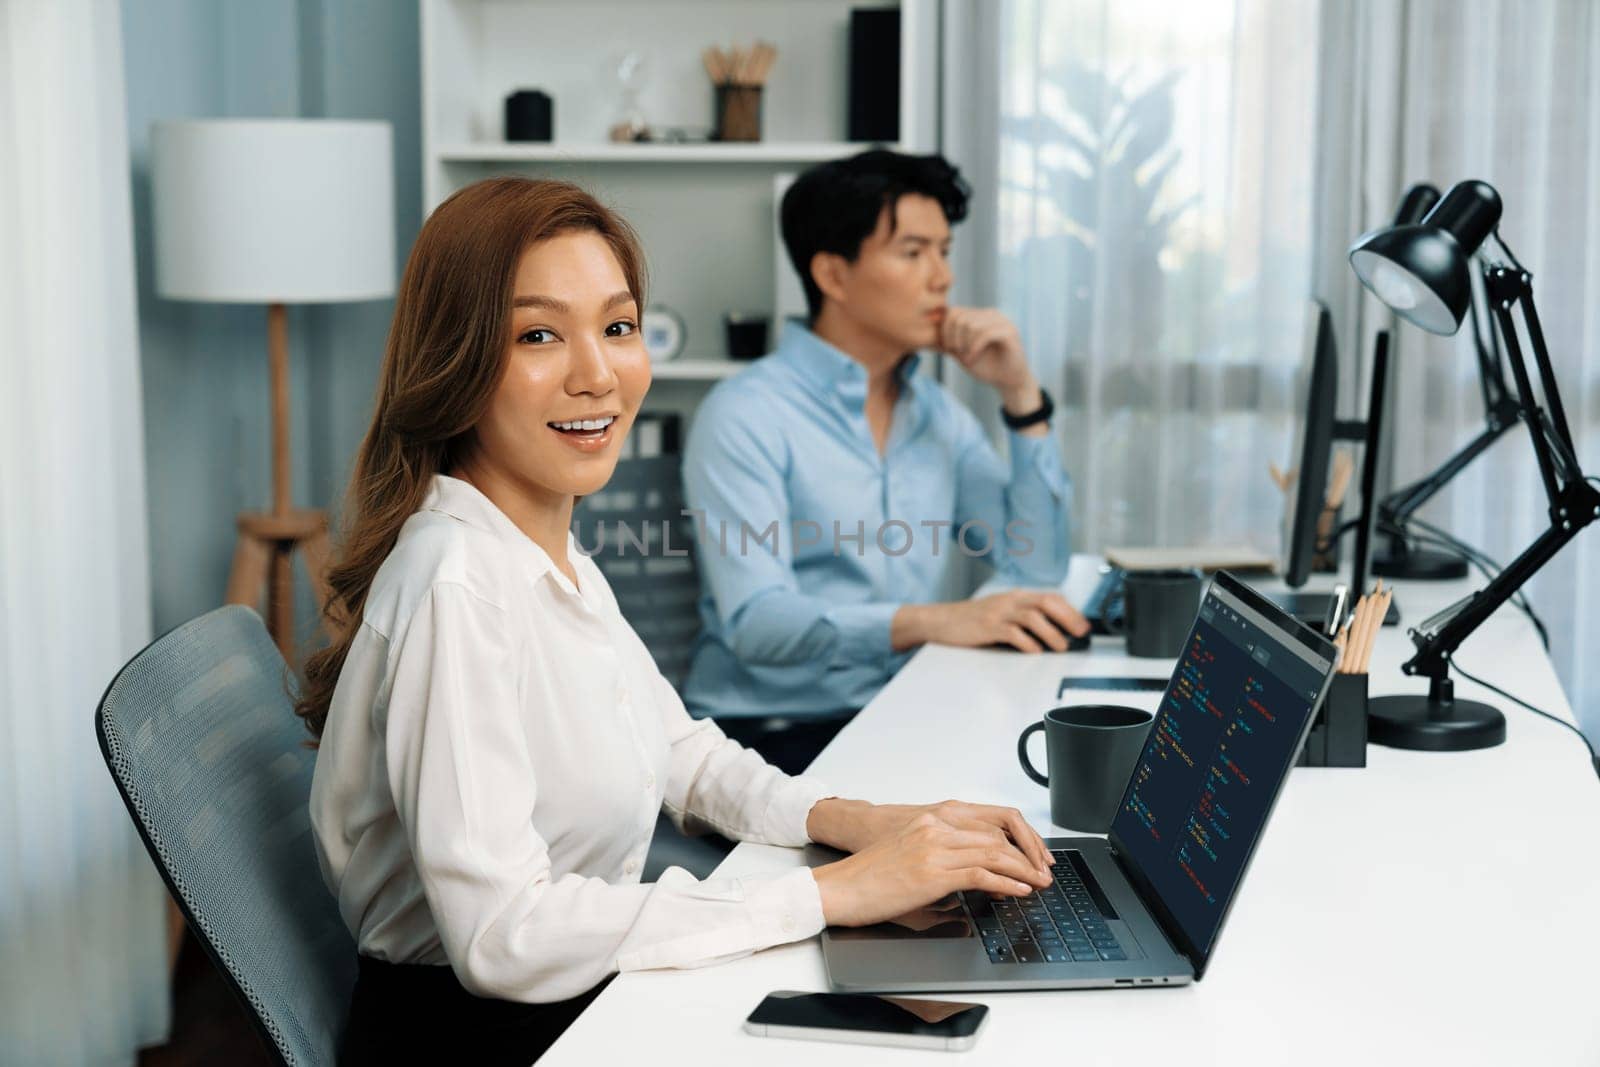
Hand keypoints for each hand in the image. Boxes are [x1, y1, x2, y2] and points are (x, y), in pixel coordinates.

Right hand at [811, 811, 1052, 926]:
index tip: (1032, 856)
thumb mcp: (912, 856)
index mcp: (932, 820)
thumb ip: (944, 861)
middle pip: (997, 835)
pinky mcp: (933, 873)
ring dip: (1024, 870)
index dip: (1018, 839)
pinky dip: (1007, 883)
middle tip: (1045, 871)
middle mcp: (936, 828)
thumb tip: (976, 883)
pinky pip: (981, 874)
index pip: (989, 822)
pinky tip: (1020, 891)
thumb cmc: (870, 877)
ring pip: (994, 852)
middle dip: (1027, 855)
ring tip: (1040, 883)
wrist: (841, 888)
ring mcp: (935, 848)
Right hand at [893, 590, 1088, 652]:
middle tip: (1080, 633)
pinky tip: (1034, 651)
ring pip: (1032, 616)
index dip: (1070, 610)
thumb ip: (1022, 618)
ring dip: (1051, 632)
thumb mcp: (1000, 613)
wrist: (939, 621)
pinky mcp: (987, 627)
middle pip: (1045, 602)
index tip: (1083, 625)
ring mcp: (997, 613)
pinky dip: (1027, 642)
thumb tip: (1051, 632)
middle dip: (1067, 618)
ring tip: (1060, 647)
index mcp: (1014, 597)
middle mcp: (1008, 601)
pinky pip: (1012, 632)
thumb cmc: (970, 621)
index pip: (1049, 597)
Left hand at [938, 307, 1034, 398]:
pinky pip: (984, 334)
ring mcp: (1002, 321)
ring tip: (967, 359)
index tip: (948, 349)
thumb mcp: (961, 354)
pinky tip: (972, 360)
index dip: (945, 331)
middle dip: (954, 339)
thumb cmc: (986, 367)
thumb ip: (948, 342)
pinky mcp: (1009, 332)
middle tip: (958, 354)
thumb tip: (928, 337)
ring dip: (964, 346)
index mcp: (980, 315)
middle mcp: (991, 314)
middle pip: (960, 318)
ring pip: (971, 325)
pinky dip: (973, 349)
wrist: (1009, 381)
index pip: (953, 311)